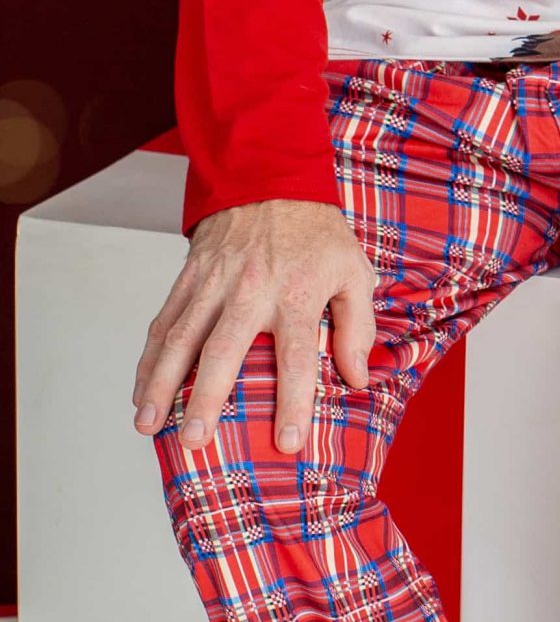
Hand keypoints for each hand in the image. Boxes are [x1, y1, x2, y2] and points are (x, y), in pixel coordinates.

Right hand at [133, 198, 375, 457]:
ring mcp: (214, 284)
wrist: (271, 178)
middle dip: (207, 399)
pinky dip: (148, 359)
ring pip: (180, 339)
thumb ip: (358, 325)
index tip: (287, 443)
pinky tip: (140, 392)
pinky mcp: (189, 277)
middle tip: (195, 441)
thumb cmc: (316, 233)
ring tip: (148, 426)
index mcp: (297, 293)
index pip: (297, 357)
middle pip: (224, 351)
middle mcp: (251, 291)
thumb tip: (356, 378)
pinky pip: (163, 322)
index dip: (294, 401)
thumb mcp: (353, 269)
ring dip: (162, 385)